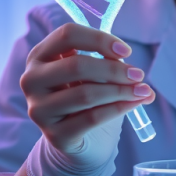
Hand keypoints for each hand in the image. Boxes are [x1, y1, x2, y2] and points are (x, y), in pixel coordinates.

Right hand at [20, 23, 154, 158]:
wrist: (82, 140)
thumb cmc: (88, 98)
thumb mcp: (94, 74)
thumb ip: (107, 62)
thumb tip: (132, 67)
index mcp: (40, 56)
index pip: (67, 35)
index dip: (100, 39)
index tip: (127, 51)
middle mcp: (32, 81)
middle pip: (76, 65)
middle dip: (114, 69)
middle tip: (139, 75)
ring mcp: (39, 110)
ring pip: (85, 94)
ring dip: (120, 91)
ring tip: (144, 91)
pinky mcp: (55, 135)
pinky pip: (92, 118)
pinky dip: (119, 108)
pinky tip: (135, 103)